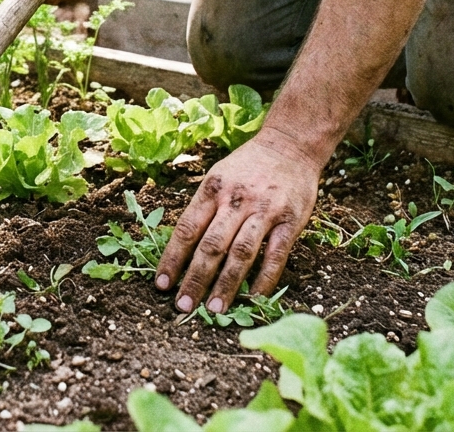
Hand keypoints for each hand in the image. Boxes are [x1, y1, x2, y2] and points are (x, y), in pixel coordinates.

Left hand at [156, 128, 321, 312]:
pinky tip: (254, 298)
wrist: (291, 145)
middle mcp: (236, 200)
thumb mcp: (217, 176)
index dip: (173, 259)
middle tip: (183, 307)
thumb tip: (180, 248)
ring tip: (214, 309)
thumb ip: (203, 208)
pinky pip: (276, 255)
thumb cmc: (248, 166)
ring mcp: (265, 211)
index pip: (187, 229)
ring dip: (226, 284)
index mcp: (213, 188)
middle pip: (212, 245)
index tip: (162, 285)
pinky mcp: (290, 221)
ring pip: (242, 253)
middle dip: (195, 279)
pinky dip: (264, 279)